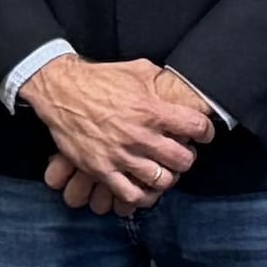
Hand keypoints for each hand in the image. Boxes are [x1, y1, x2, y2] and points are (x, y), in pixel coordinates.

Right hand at [24, 55, 215, 210]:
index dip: (205, 131)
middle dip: (187, 157)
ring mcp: (120, 155)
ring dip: (168, 177)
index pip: (196, 127)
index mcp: (152, 110)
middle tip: (182, 154)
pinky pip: (131, 195)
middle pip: (182, 159)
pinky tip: (146, 188)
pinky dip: (144, 196)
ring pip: (161, 180)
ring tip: (164, 170)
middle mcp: (140, 135)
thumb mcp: (137, 70)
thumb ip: (161, 82)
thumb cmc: (99, 79)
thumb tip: (179, 88)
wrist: (62, 91)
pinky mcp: (102, 169)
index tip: (203, 134)